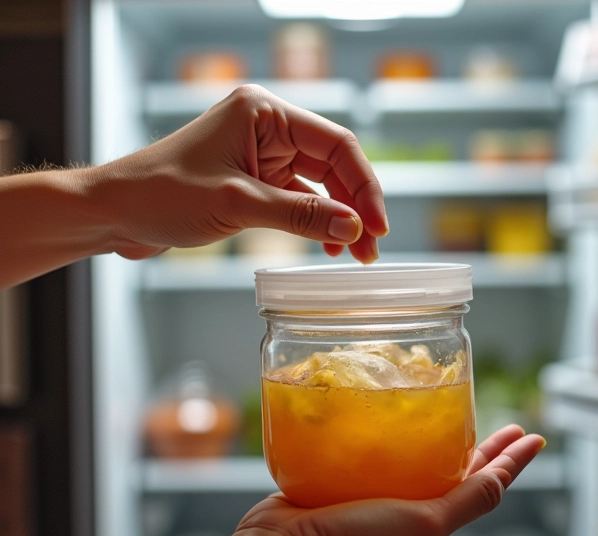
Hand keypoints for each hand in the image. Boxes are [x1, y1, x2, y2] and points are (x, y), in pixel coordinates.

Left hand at [91, 85, 387, 262]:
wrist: (116, 211)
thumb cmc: (163, 194)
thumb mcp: (238, 205)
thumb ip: (300, 216)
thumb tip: (353, 229)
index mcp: (264, 113)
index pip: (336, 145)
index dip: (364, 187)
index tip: (377, 226)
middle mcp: (267, 128)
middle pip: (333, 166)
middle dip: (354, 208)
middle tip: (370, 250)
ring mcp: (261, 155)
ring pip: (319, 186)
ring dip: (338, 219)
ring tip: (354, 255)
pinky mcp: (254, 180)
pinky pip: (298, 200)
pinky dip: (315, 223)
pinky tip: (325, 247)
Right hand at [227, 426, 545, 535]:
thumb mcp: (425, 524)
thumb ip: (466, 501)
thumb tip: (506, 476)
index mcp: (432, 522)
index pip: (485, 485)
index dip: (512, 461)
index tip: (533, 436)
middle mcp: (407, 512)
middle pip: (457, 472)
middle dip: (484, 448)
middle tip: (504, 422)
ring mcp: (374, 498)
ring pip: (417, 462)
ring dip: (438, 440)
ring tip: (451, 416)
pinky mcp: (341, 484)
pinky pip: (376, 457)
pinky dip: (390, 438)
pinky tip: (385, 419)